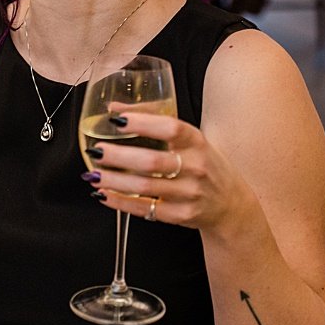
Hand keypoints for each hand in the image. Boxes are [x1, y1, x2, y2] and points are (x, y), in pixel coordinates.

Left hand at [81, 112, 255, 230]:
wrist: (231, 204)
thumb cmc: (204, 164)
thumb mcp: (191, 139)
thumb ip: (155, 120)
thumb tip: (114, 109)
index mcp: (197, 142)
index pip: (170, 128)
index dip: (142, 123)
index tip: (117, 120)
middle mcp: (196, 167)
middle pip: (153, 162)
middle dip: (120, 156)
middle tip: (97, 150)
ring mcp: (189, 194)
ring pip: (145, 187)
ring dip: (114, 181)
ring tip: (94, 174)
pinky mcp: (181, 215)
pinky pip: (145, 209)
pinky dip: (120, 202)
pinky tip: (103, 194)